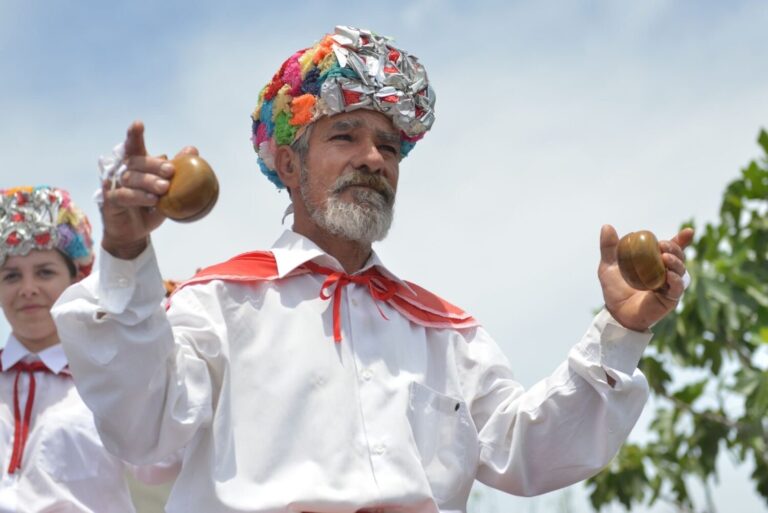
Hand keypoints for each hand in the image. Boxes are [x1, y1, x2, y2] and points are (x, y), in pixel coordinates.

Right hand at [100, 121, 197, 258]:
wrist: (134, 232)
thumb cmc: (150, 206)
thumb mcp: (168, 189)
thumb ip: (177, 170)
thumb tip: (192, 150)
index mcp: (135, 164)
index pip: (133, 146)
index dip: (134, 135)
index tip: (138, 124)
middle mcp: (122, 171)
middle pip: (135, 161)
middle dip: (154, 164)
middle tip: (170, 170)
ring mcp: (114, 185)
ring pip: (130, 178)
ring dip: (148, 182)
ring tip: (164, 188)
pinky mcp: (110, 201)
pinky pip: (124, 196)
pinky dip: (139, 197)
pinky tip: (153, 200)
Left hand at [598, 224, 693, 331]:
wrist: (615, 313)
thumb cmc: (614, 289)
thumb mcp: (608, 266)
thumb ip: (609, 247)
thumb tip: (607, 226)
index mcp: (654, 263)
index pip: (671, 249)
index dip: (682, 240)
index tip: (689, 231)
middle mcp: (665, 273)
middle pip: (678, 258)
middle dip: (675, 249)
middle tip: (663, 246)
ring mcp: (669, 286)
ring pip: (681, 271)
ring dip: (676, 262)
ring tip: (665, 258)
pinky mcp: (669, 299)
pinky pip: (677, 289)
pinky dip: (675, 280)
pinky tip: (668, 275)